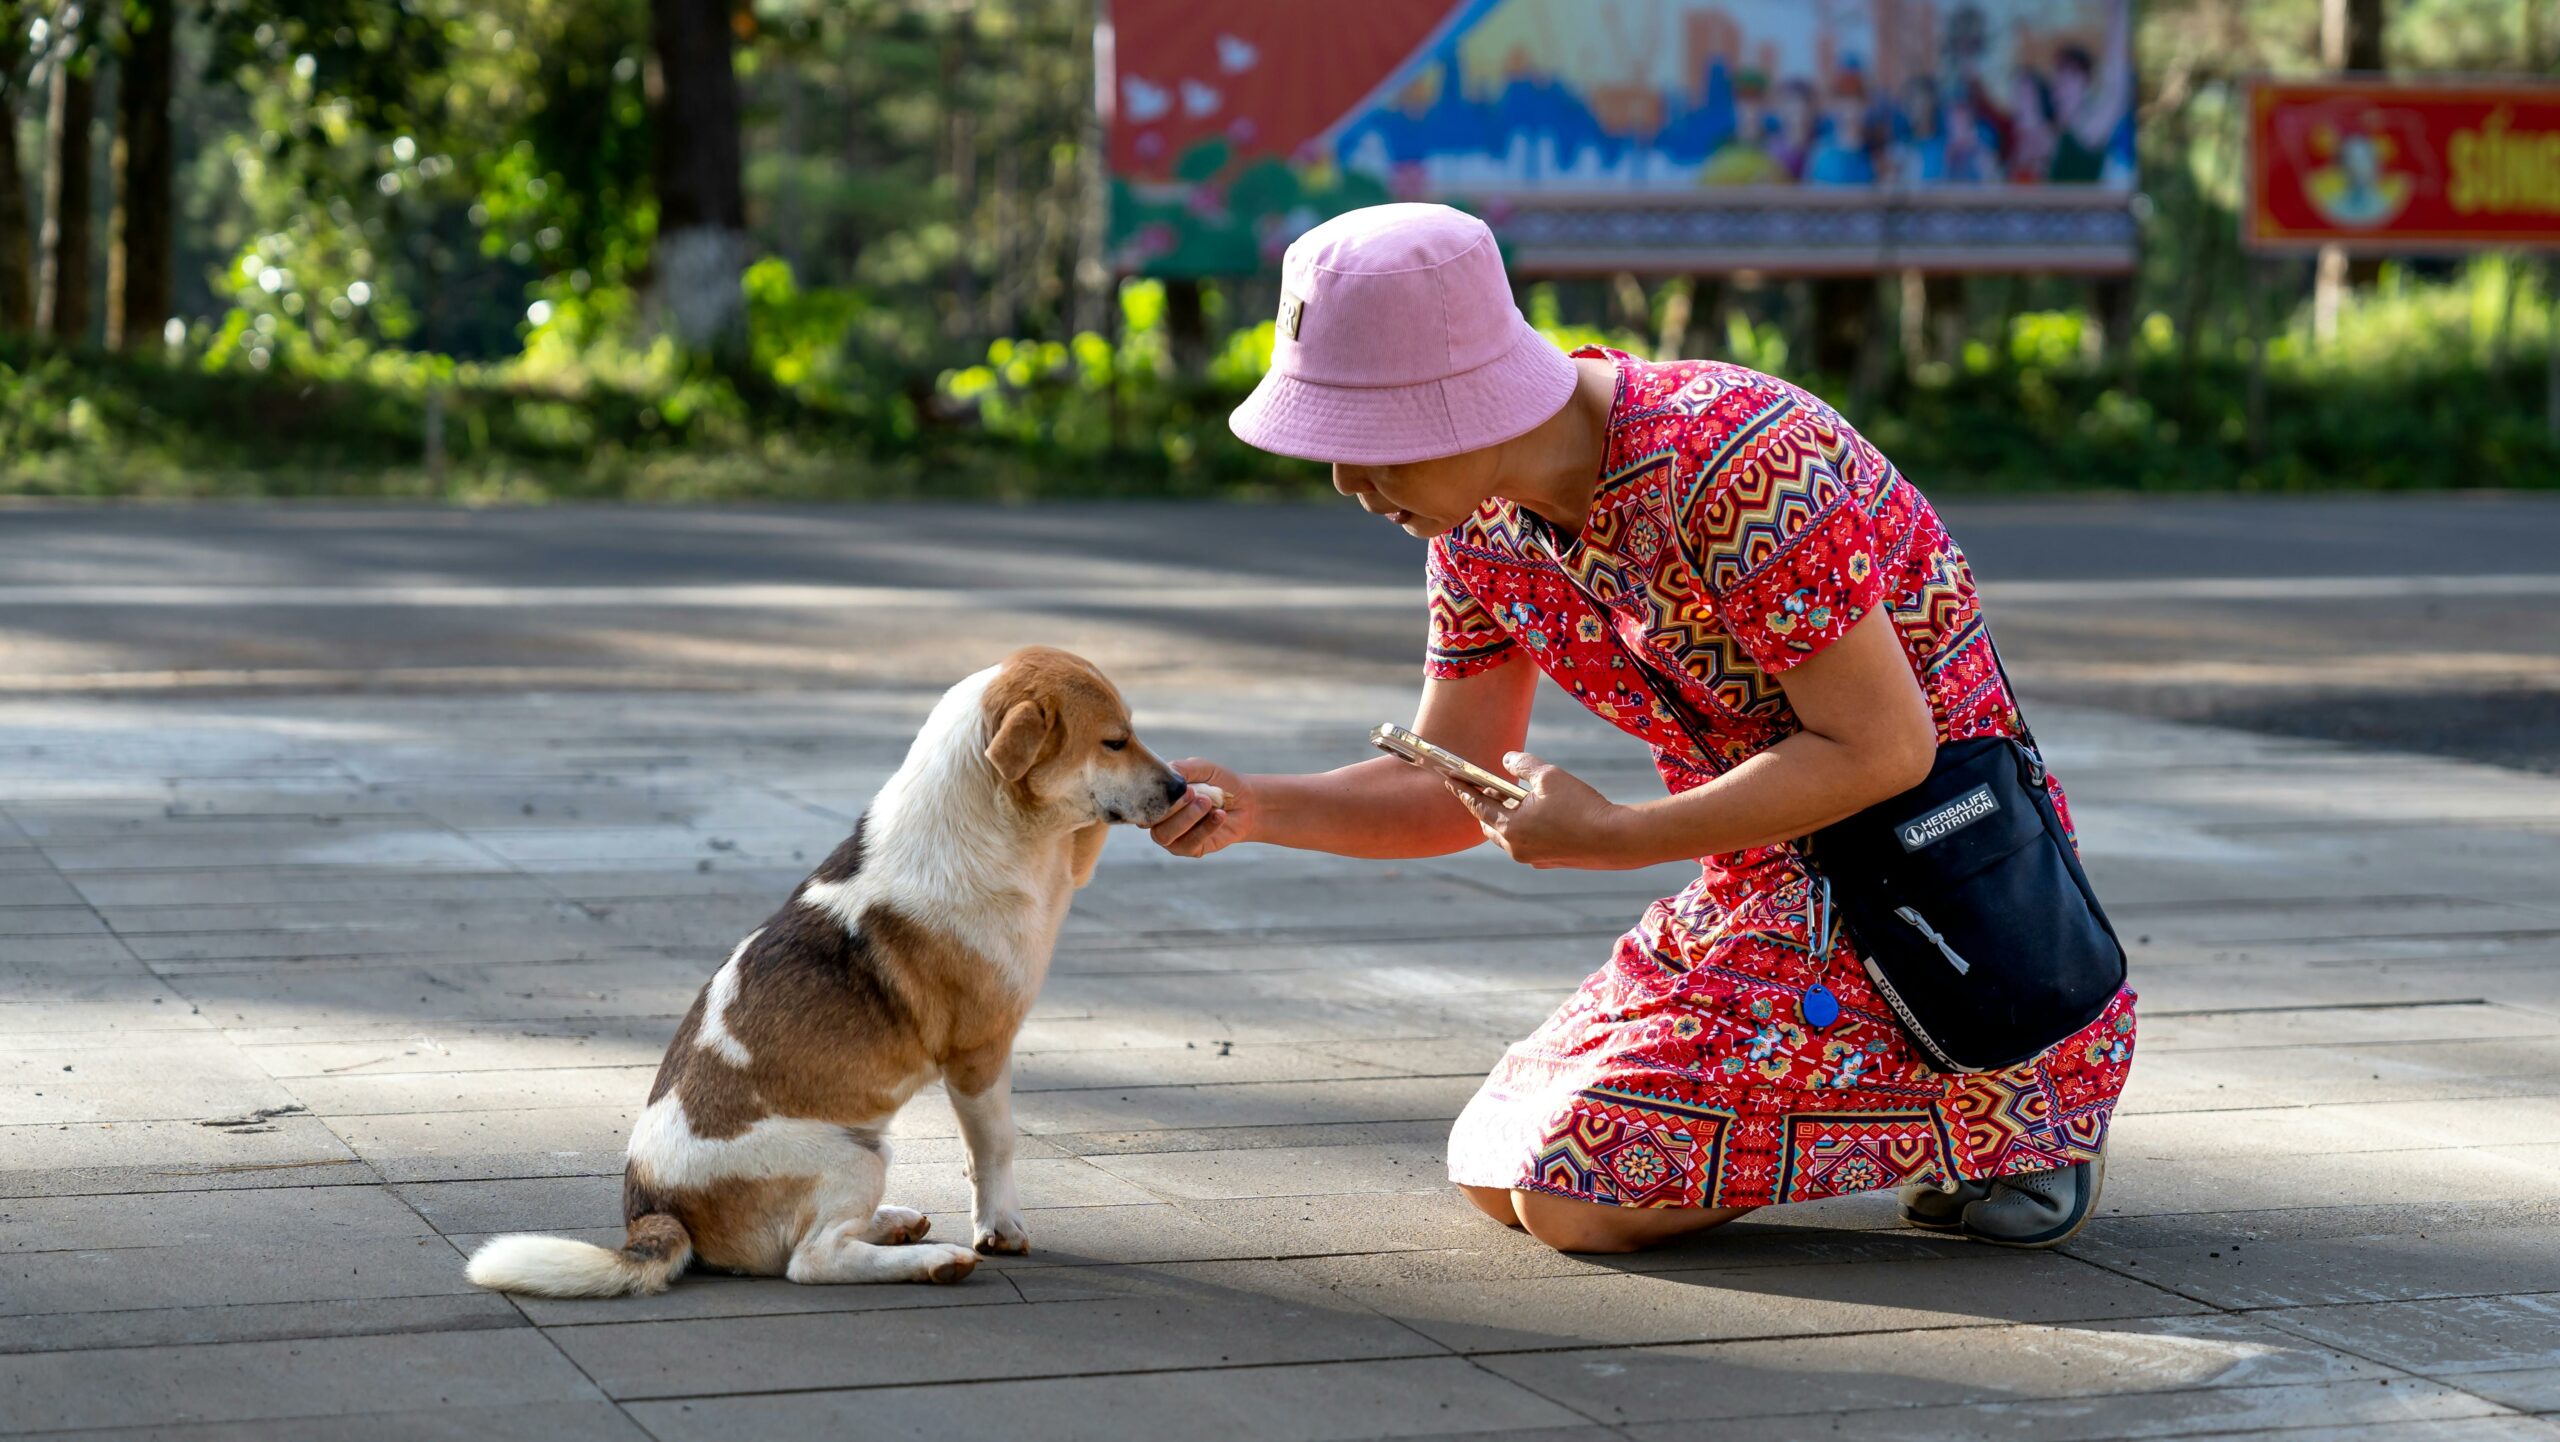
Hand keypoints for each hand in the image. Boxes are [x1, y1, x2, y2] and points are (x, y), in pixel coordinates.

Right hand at [1150, 758, 1253, 858]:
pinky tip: (1219, 815)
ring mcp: (1172, 836)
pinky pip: (1190, 843)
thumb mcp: (1202, 768)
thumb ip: (1182, 769)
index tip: (1173, 786)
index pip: (1140, 802)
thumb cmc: (1219, 782)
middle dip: (1172, 807)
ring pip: (1165, 835)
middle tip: (1194, 793)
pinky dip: (1206, 827)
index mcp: (1157, 798)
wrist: (1245, 801)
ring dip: (1187, 818)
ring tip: (1207, 802)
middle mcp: (1160, 819)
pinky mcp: (1190, 849)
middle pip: (1151, 821)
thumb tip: (1166, 772)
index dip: (1151, 797)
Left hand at [1446, 751, 1636, 869]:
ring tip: (1506, 797)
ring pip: (1507, 836)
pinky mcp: (1549, 862)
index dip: (1462, 789)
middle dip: (1482, 804)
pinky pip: (1525, 843)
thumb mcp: (1549, 775)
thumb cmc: (1581, 805)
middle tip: (1478, 785)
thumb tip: (1507, 759)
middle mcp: (1515, 848)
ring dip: (1503, 817)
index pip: (1477, 806)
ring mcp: (1532, 858)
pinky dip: (1522, 827)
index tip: (1449, 778)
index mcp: (1510, 827)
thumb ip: (1522, 765)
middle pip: (1488, 824)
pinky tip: (1532, 814)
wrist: (1616, 839)